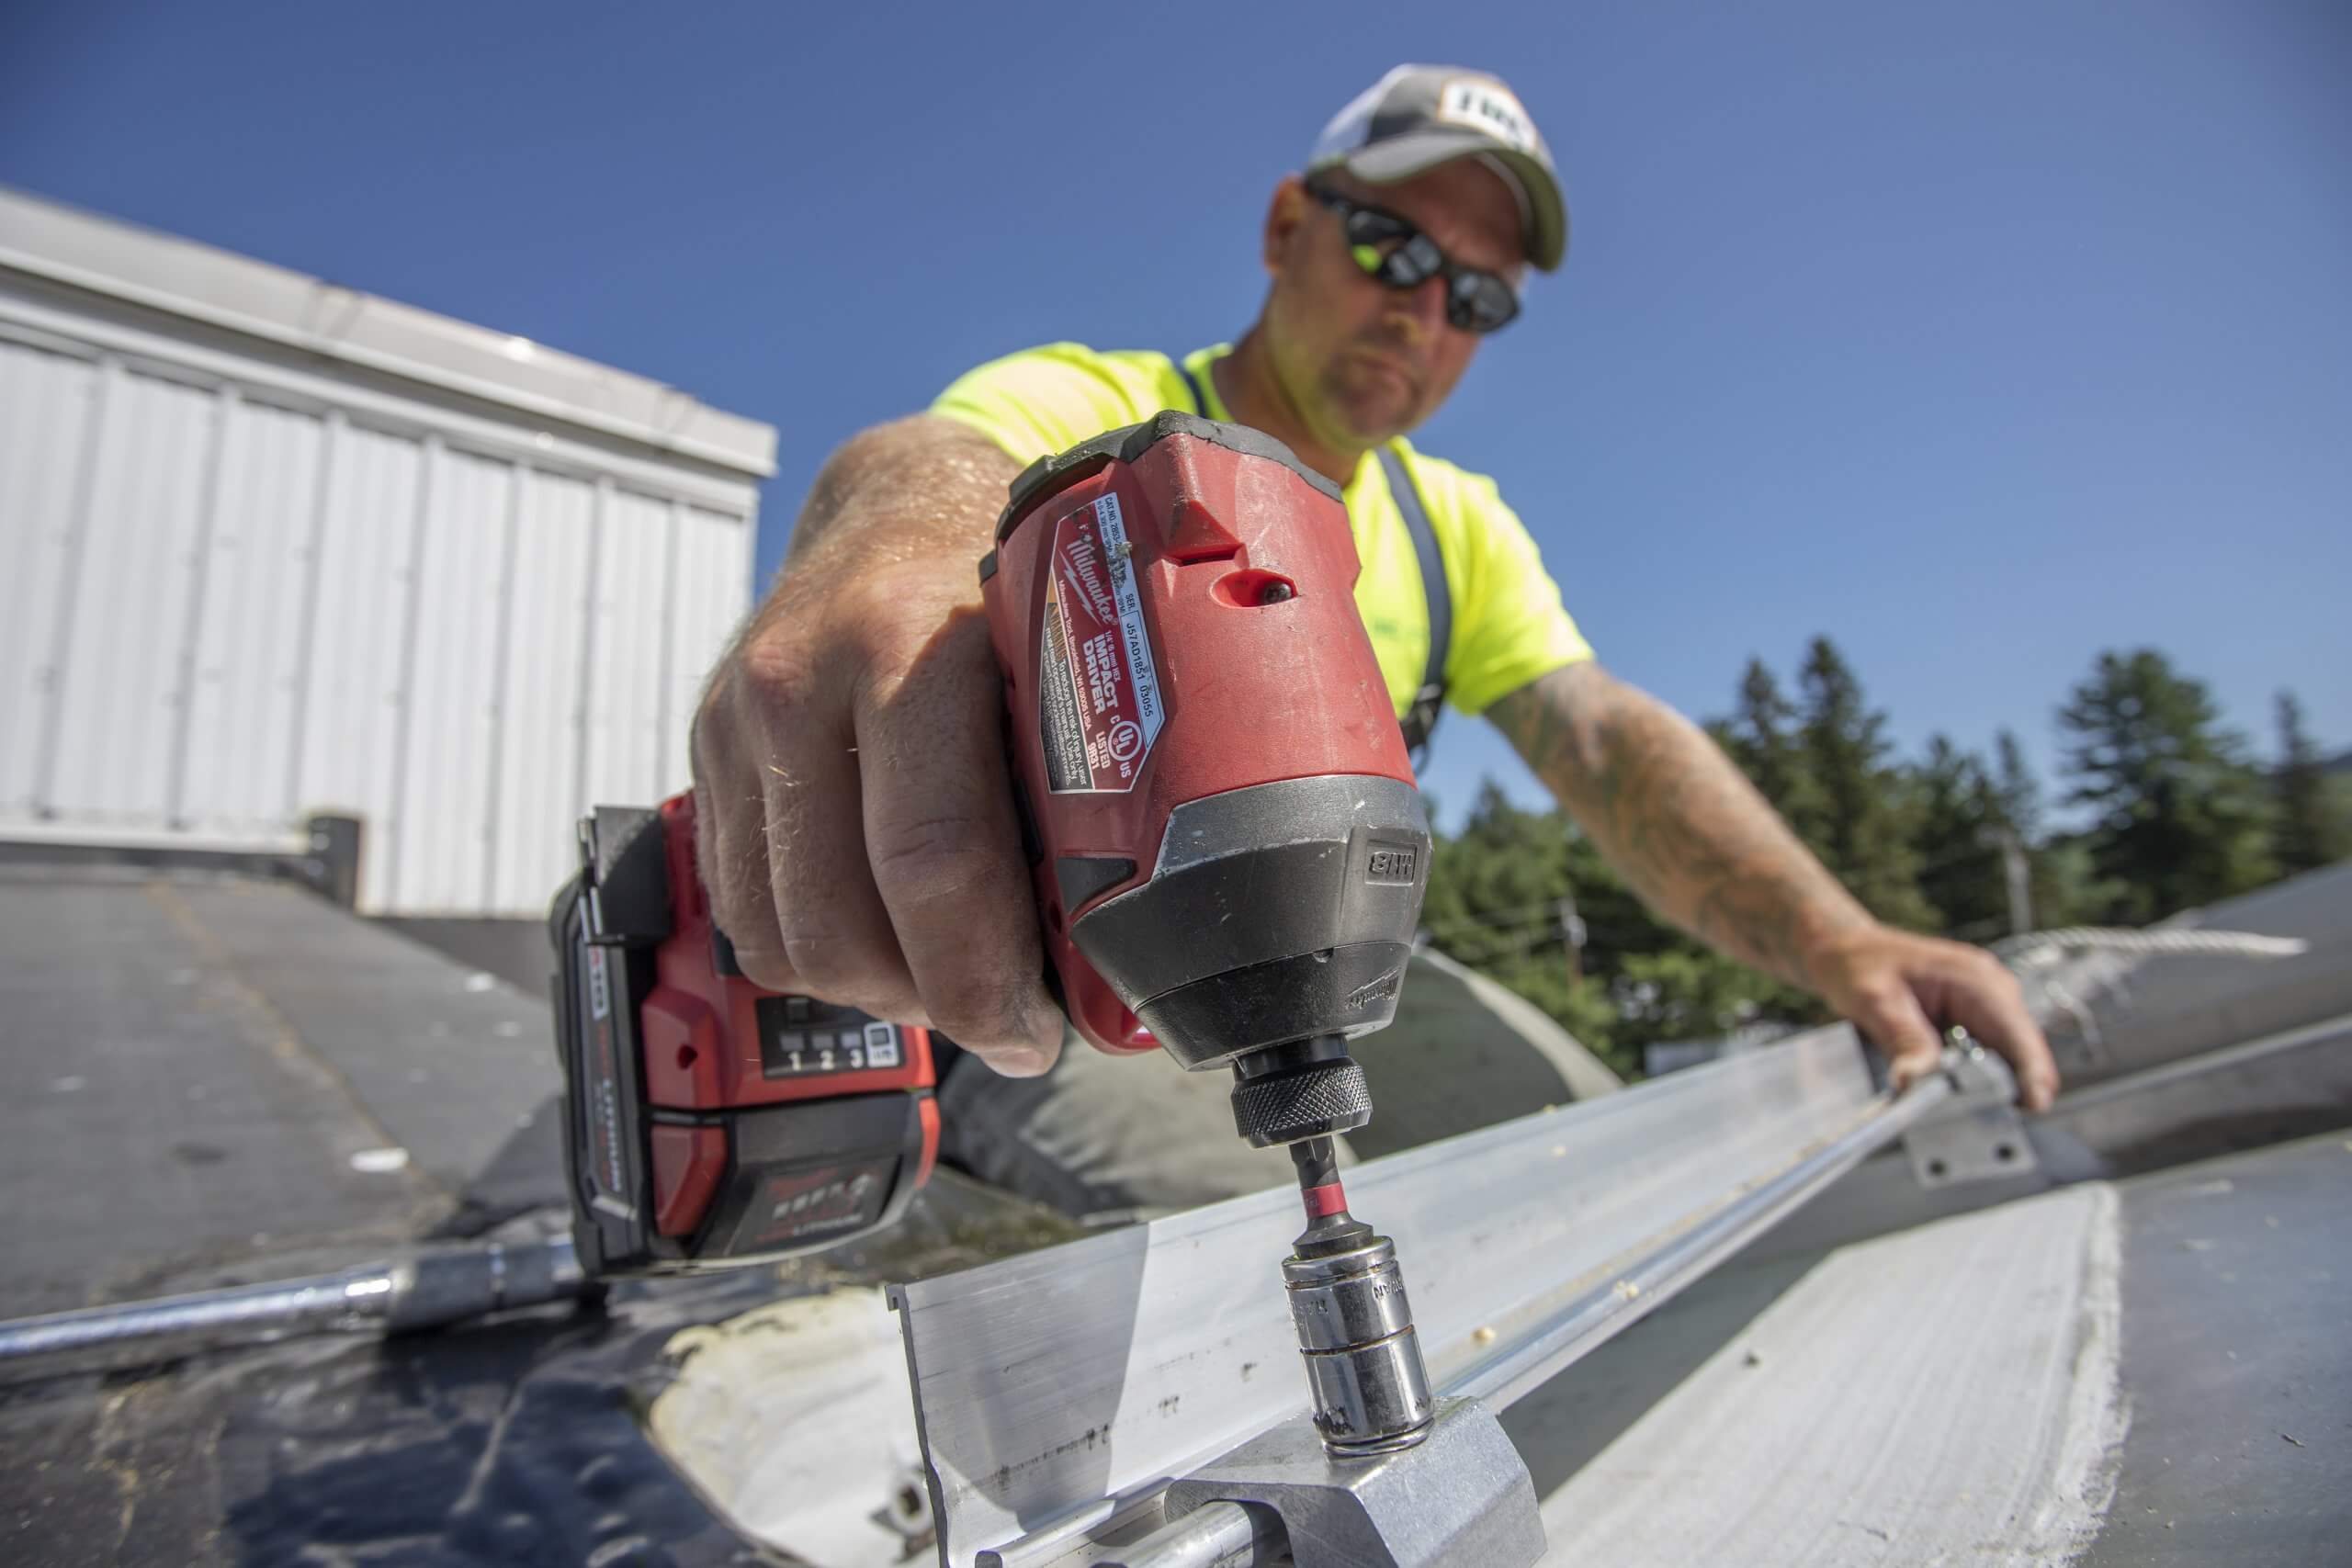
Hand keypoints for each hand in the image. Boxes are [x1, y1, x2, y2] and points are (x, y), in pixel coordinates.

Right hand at [689, 421, 1063, 1077]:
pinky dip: (813, 954)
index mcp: (910, 645)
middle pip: (843, 924)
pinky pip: (741, 910)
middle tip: (1001, 1020)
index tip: (1033, 1032)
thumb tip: (1112, 955)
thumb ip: (1075, 783)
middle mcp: (801, 681)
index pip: (931, 861)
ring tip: (945, 979)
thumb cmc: (996, 583)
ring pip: (782, 938)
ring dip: (869, 992)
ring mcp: (735, 719)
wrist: (894, 501)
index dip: (983, 979)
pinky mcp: (703, 752)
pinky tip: (883, 937)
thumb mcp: (1057, 655)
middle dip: (930, 1003)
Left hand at [1806, 924, 2059, 1111]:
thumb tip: (1914, 1082)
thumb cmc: (1860, 966)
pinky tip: (1955, 1100)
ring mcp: (1988, 1008)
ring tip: (1965, 1120)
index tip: (2033, 1106)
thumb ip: (1902, 1039)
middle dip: (2009, 1089)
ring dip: (1992, 1089)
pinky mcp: (1976, 1024)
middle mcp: (1993, 993)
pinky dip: (1976, 1082)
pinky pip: (1988, 1060)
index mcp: (1977, 980)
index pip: (2019, 1033)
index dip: (2031, 1072)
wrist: (1847, 952)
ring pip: (2007, 1061)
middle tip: (1983, 1127)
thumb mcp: (1875, 1002)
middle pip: (2020, 1053)